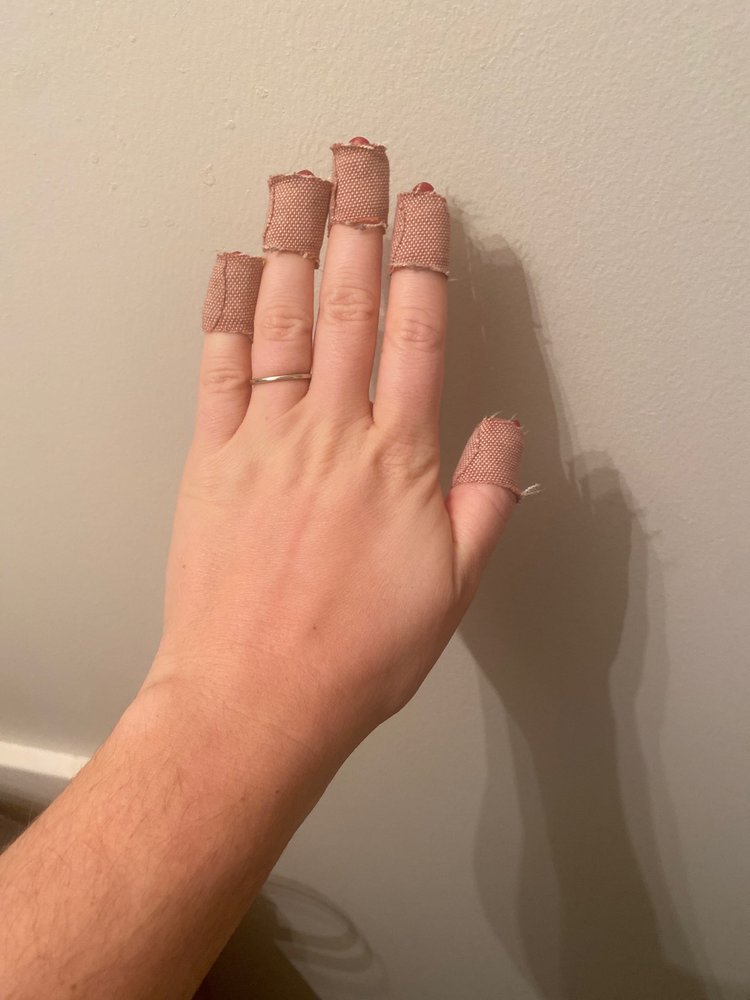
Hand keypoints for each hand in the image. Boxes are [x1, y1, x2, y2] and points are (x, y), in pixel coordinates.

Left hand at [146, 141, 523, 767]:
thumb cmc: (354, 652)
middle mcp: (331, 432)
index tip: (425, 207)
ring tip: (300, 181)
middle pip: (347, 299)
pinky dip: (224, 308)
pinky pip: (217, 365)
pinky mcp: (211, 457)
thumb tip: (499, 432)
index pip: (415, 329)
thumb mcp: (453, 587)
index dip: (421, 257)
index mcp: (396, 458)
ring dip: (292, 239)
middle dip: (357, 218)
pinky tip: (232, 264)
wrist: (257, 697)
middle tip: (362, 157)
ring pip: (281, 315)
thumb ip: (484, 500)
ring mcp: (265, 438)